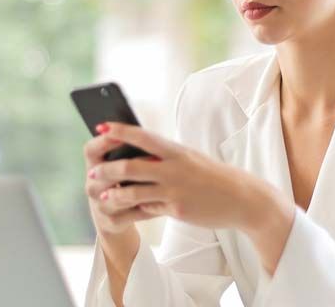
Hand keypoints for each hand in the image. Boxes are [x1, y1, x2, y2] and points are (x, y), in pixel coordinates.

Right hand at [83, 126, 159, 235]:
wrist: (115, 217)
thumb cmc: (123, 182)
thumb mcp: (119, 165)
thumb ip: (127, 151)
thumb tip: (143, 133)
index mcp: (93, 166)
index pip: (91, 149)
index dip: (104, 141)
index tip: (123, 134)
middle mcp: (92, 185)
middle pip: (104, 172)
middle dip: (126, 166)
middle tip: (152, 161)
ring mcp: (100, 205)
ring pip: (119, 195)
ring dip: (140, 188)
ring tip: (160, 181)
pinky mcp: (112, 222)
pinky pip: (133, 213)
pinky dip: (149, 207)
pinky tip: (164, 201)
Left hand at [86, 121, 277, 230]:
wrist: (243, 198)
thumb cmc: (212, 176)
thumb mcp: (190, 159)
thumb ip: (165, 158)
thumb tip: (138, 157)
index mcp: (176, 150)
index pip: (142, 136)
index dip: (120, 131)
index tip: (100, 127)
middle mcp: (174, 167)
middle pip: (130, 165)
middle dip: (107, 168)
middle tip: (92, 171)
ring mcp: (174, 189)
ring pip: (133, 190)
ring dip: (113, 192)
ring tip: (101, 194)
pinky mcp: (177, 208)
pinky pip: (147, 207)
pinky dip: (132, 207)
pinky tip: (122, 207)